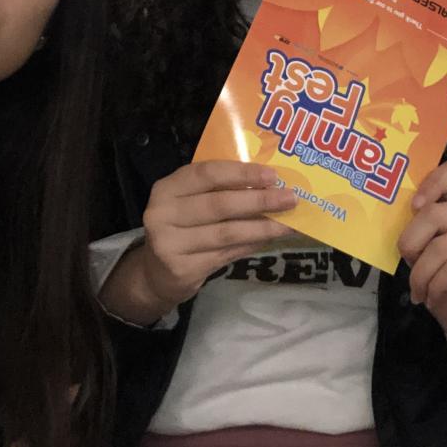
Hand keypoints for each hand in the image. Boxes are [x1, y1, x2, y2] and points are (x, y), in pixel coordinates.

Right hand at [101, 161, 297, 325]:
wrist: (156, 273)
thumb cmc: (182, 227)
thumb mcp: (190, 202)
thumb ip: (219, 191)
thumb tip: (269, 184)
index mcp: (167, 188)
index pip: (206, 174)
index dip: (241, 173)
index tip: (272, 176)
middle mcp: (163, 213)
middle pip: (219, 204)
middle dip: (259, 201)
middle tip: (290, 199)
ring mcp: (170, 243)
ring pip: (227, 232)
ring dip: (263, 227)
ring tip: (288, 223)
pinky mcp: (183, 269)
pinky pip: (227, 254)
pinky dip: (251, 245)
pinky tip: (269, 240)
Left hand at [398, 159, 446, 372]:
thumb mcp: (422, 257)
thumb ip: (415, 234)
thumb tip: (394, 218)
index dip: (433, 181)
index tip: (413, 206)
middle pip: (438, 212)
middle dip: (412, 242)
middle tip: (408, 266)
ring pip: (445, 244)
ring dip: (423, 273)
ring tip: (419, 291)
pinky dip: (438, 285)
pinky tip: (433, 298)